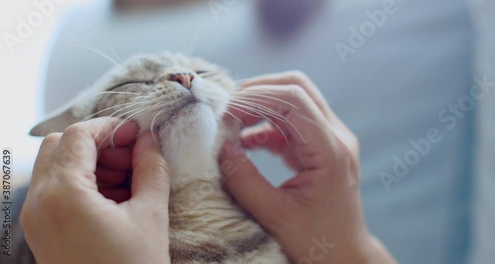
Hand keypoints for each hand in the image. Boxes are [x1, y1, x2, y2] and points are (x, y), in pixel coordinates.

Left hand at [21, 118, 170, 263]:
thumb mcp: (150, 217)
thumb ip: (151, 169)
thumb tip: (150, 141)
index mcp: (64, 195)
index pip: (79, 135)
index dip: (111, 127)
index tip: (137, 133)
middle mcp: (39, 203)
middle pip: (60, 145)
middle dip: (98, 143)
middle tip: (132, 157)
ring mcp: (35, 219)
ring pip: (55, 165)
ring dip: (90, 162)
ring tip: (127, 180)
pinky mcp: (41, 231)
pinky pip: (55, 190)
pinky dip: (82, 182)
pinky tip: (114, 198)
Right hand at [219, 71, 395, 263]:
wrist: (343, 255)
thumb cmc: (317, 242)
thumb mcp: (275, 216)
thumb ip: (244, 180)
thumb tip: (219, 147)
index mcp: (331, 152)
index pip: (295, 101)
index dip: (256, 98)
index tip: (225, 110)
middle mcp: (336, 137)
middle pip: (297, 89)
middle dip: (258, 91)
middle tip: (225, 108)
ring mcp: (329, 140)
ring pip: (293, 101)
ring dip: (259, 105)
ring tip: (229, 123)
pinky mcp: (318, 147)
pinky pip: (290, 122)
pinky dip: (264, 124)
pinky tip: (244, 140)